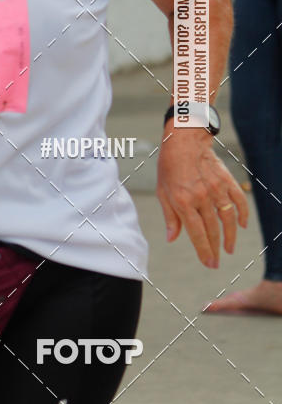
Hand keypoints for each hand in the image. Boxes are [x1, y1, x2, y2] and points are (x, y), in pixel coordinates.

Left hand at [157, 127, 248, 266]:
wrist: (184, 140)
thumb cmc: (169, 165)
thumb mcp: (162, 190)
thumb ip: (170, 216)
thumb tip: (172, 238)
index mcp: (183, 201)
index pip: (196, 233)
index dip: (203, 251)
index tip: (209, 263)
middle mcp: (201, 197)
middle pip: (212, 230)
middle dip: (215, 249)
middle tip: (216, 262)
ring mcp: (216, 189)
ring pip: (228, 219)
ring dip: (230, 236)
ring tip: (229, 248)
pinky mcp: (226, 180)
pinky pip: (238, 200)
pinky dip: (242, 214)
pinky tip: (241, 225)